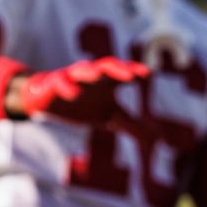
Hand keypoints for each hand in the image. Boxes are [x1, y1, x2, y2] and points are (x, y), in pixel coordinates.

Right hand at [11, 58, 150, 124]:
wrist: (47, 100)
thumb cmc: (84, 104)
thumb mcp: (110, 116)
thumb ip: (133, 125)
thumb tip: (159, 139)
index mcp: (108, 82)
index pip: (125, 73)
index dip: (136, 71)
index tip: (149, 74)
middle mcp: (92, 76)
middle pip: (107, 67)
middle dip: (118, 69)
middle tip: (131, 75)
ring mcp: (72, 77)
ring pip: (82, 70)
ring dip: (91, 72)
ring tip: (100, 76)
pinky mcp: (54, 84)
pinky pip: (59, 82)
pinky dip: (66, 86)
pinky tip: (72, 94)